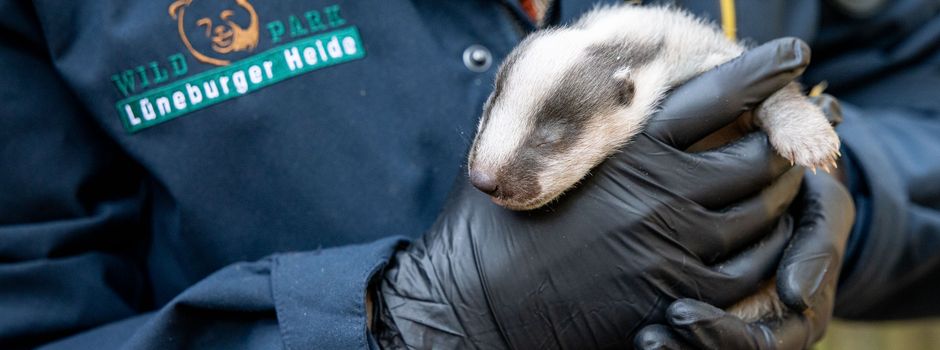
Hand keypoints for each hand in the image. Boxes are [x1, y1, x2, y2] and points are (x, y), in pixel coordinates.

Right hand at [371, 38, 812, 348]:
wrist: (473, 307)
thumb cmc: (492, 231)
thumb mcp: (529, 158)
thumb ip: (575, 128)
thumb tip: (600, 101)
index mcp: (625, 151)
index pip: (713, 97)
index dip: (758, 72)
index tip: (789, 57)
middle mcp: (659, 194)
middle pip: (754, 157)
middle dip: (779, 142)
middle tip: (789, 136)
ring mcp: (673, 249)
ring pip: (762, 214)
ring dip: (781, 195)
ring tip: (784, 183)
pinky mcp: (675, 296)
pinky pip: (749, 268)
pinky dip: (768, 248)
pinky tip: (763, 238)